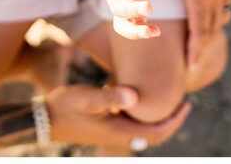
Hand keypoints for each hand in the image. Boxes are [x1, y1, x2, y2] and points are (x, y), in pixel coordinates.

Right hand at [48, 84, 190, 147]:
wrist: (43, 120)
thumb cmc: (64, 107)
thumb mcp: (87, 98)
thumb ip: (110, 96)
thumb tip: (135, 96)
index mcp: (119, 131)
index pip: (157, 132)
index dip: (175, 120)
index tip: (187, 104)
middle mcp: (118, 135)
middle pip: (154, 135)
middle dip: (171, 121)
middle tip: (182, 104)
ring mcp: (110, 132)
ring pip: (142, 130)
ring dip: (155, 117)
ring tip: (163, 99)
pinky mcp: (103, 127)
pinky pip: (129, 124)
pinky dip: (138, 114)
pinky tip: (132, 95)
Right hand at [92, 0, 172, 39]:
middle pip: (119, 6)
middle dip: (133, 9)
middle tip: (148, 8)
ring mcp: (120, 4)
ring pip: (122, 24)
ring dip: (135, 30)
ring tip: (151, 32)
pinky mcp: (129, 11)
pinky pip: (131, 27)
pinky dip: (141, 32)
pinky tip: (156, 32)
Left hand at [160, 0, 230, 68]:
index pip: (200, 26)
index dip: (196, 47)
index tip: (191, 65)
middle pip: (211, 27)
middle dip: (202, 47)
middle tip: (194, 67)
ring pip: (218, 16)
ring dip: (210, 34)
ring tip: (199, 51)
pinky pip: (222, 4)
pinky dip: (215, 18)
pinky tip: (210, 25)